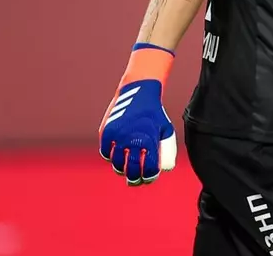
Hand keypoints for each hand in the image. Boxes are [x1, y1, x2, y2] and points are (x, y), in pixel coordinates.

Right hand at [99, 43, 177, 185]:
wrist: (138, 92)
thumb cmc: (155, 114)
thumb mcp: (166, 129)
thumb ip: (166, 150)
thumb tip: (164, 169)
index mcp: (148, 141)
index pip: (148, 169)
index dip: (149, 177)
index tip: (149, 177)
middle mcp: (131, 140)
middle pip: (131, 170)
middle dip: (134, 179)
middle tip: (135, 180)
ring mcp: (117, 136)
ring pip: (116, 164)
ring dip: (122, 169)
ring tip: (126, 169)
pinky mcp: (106, 132)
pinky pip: (106, 153)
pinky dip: (110, 157)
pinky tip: (117, 157)